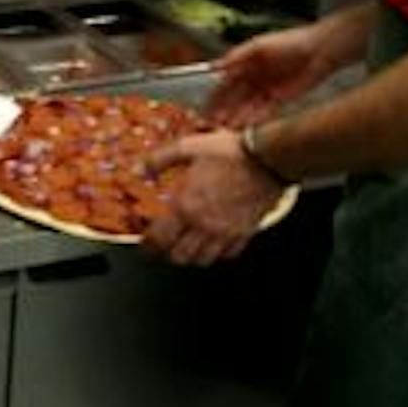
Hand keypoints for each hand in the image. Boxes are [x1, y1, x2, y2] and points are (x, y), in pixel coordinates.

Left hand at [137, 130, 285, 266]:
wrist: (268, 160)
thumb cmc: (231, 153)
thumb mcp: (188, 147)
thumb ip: (160, 159)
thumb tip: (140, 168)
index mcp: (186, 206)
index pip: (160, 238)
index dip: (148, 245)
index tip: (146, 243)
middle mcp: (204, 224)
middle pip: (180, 256)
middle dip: (168, 254)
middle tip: (164, 247)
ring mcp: (226, 232)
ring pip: (203, 259)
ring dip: (192, 256)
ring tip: (186, 248)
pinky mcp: (245, 233)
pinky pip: (228, 254)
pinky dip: (218, 253)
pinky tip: (214, 244)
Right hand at [205, 22, 344, 127]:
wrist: (319, 50)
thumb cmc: (289, 42)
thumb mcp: (258, 46)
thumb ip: (236, 57)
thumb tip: (214, 67)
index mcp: (247, 64)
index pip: (226, 83)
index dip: (216, 96)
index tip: (206, 108)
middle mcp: (256, 78)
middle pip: (235, 98)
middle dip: (224, 110)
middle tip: (213, 123)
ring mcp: (268, 90)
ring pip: (248, 107)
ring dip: (237, 117)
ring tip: (227, 127)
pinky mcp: (282, 99)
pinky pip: (265, 111)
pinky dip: (255, 118)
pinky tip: (245, 124)